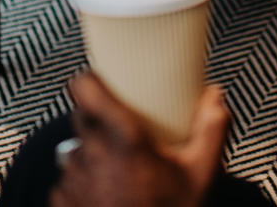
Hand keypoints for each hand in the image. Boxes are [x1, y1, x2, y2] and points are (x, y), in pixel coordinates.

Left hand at [51, 73, 229, 206]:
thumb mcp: (199, 175)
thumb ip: (211, 131)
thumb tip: (216, 95)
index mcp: (122, 138)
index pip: (83, 88)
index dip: (90, 81)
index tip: (103, 83)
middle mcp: (90, 152)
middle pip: (82, 117)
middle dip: (98, 120)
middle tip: (122, 134)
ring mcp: (72, 178)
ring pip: (76, 150)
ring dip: (92, 155)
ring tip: (118, 173)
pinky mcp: (61, 200)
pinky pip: (68, 180)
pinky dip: (83, 184)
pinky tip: (106, 197)